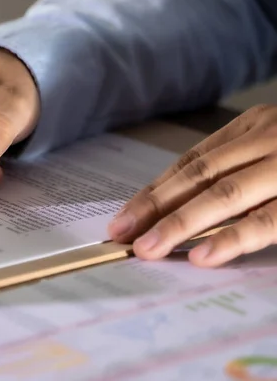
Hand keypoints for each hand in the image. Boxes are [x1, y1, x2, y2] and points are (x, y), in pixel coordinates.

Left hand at [108, 104, 276, 266]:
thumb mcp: (273, 150)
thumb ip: (237, 171)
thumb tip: (180, 210)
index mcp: (252, 127)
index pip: (192, 162)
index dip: (155, 191)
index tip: (124, 218)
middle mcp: (266, 140)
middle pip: (198, 175)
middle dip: (155, 207)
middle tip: (122, 235)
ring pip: (223, 195)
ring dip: (180, 224)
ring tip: (148, 249)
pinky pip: (266, 221)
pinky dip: (231, 239)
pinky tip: (202, 256)